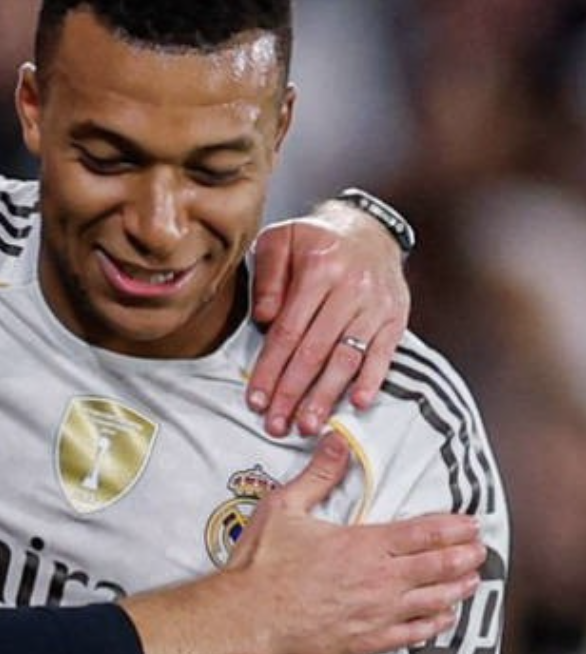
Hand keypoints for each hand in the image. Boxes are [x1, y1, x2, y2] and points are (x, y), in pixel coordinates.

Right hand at [227, 433, 483, 653]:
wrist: (248, 617)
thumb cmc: (263, 564)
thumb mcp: (285, 506)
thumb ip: (318, 474)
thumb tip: (338, 441)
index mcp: (363, 544)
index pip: (422, 533)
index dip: (452, 527)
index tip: (470, 523)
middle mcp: (379, 580)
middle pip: (437, 566)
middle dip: (464, 556)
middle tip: (480, 549)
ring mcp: (377, 613)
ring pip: (433, 600)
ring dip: (458, 588)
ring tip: (473, 579)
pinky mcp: (368, 640)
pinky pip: (414, 633)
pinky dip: (436, 623)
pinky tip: (443, 617)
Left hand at [248, 202, 409, 435]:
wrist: (367, 228)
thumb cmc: (315, 239)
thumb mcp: (280, 239)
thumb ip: (268, 277)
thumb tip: (263, 318)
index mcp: (318, 268)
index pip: (288, 330)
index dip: (271, 368)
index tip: (257, 399)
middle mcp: (351, 288)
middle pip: (316, 350)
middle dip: (294, 392)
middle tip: (278, 425)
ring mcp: (377, 304)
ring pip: (348, 357)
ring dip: (327, 396)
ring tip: (308, 425)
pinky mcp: (396, 317)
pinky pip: (385, 354)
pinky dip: (372, 380)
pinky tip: (356, 403)